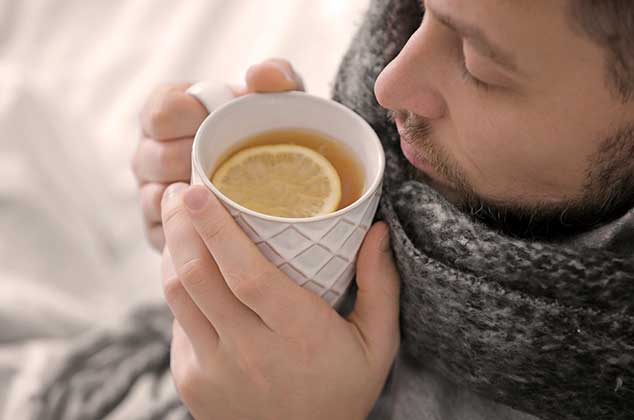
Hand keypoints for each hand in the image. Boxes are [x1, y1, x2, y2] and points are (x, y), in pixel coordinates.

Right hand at [133, 59, 304, 249]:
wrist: (278, 181)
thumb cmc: (270, 133)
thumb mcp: (281, 102)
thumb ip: (278, 77)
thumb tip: (259, 76)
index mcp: (166, 114)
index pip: (161, 113)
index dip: (193, 120)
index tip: (224, 126)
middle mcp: (149, 153)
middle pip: (154, 158)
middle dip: (196, 162)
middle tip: (233, 166)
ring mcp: (151, 193)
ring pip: (156, 199)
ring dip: (194, 201)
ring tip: (229, 198)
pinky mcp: (159, 231)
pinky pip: (163, 236)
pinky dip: (192, 234)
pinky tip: (220, 230)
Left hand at [161, 184, 399, 419]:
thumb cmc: (342, 390)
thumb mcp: (376, 343)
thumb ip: (380, 286)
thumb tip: (377, 230)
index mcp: (298, 334)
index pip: (246, 273)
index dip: (216, 228)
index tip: (197, 190)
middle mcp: (248, 352)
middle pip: (197, 275)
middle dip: (180, 224)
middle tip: (179, 191)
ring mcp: (212, 369)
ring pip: (176, 295)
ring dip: (172, 250)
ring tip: (178, 220)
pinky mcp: (191, 379)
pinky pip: (177, 320)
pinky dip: (181, 287)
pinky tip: (192, 269)